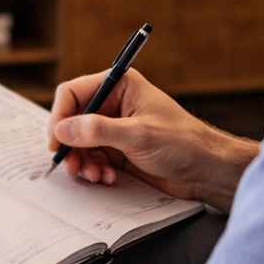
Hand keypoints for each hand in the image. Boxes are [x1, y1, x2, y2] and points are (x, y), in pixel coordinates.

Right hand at [47, 69, 258, 212]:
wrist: (207, 170)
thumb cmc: (182, 143)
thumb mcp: (138, 135)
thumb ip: (98, 131)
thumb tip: (63, 130)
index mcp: (120, 86)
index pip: (74, 93)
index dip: (60, 116)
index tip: (57, 141)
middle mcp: (114, 104)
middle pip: (73, 120)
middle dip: (71, 145)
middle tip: (73, 167)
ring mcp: (115, 128)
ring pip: (80, 142)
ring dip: (82, 161)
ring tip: (95, 176)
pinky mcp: (119, 150)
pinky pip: (93, 157)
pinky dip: (94, 169)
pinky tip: (108, 178)